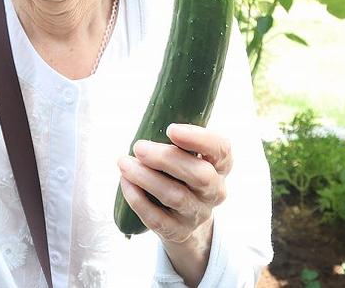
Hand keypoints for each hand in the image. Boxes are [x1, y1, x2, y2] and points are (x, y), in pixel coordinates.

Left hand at [116, 123, 231, 282]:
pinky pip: (156, 218)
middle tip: (138, 146)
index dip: (199, 139)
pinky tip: (125, 182)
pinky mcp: (178, 231)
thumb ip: (178, 139)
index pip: (221, 150)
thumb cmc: (180, 174)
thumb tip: (152, 114)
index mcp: (220, 166)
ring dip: (145, 177)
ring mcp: (198, 214)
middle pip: (199, 174)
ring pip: (175, 196)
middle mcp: (214, 191)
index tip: (171, 128)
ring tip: (123, 163)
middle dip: (165, 158)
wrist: (182, 219)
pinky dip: (137, 198)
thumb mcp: (188, 155)